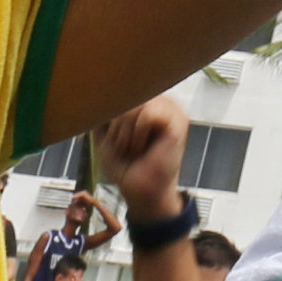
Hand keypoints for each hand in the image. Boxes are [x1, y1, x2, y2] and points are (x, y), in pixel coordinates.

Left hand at [95, 94, 192, 222]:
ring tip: (131, 148)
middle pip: (127, 95)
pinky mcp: (179, 121)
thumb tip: (102, 90)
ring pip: (136, 104)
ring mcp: (173, 108)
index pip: (122, 88)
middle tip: (122, 147)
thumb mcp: (108, 132)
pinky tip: (141, 147)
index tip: (110, 135)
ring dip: (124, 133)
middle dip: (116, 125)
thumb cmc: (126, 164)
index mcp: (148, 100)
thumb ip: (107, 109)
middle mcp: (162, 99)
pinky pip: (147, 114)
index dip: (111, 110)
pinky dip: (136, 134)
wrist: (140, 192)